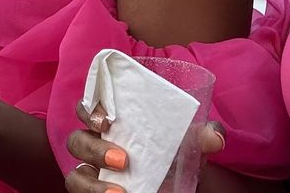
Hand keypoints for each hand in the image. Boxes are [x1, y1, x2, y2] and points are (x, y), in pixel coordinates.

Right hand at [65, 103, 224, 192]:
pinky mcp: (95, 191)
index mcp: (113, 120)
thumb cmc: (174, 153)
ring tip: (119, 192)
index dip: (89, 109)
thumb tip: (215, 138)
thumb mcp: (189, 143)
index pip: (88, 106)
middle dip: (94, 150)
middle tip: (123, 160)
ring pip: (75, 175)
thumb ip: (202, 136)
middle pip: (76, 140)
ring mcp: (93, 172)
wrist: (176, 184)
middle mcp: (96, 144)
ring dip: (92, 184)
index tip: (106, 120)